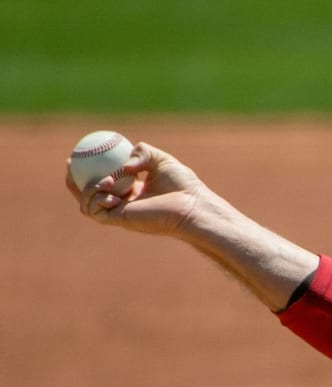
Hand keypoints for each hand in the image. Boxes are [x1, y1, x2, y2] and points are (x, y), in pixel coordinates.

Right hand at [66, 142, 203, 235]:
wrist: (192, 206)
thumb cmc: (183, 185)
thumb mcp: (161, 159)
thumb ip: (142, 152)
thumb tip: (125, 165)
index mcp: (131, 190)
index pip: (102, 180)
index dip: (87, 168)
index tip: (79, 152)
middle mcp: (123, 203)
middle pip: (87, 194)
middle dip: (73, 180)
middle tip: (71, 162)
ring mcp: (120, 213)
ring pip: (87, 204)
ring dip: (88, 188)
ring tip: (107, 179)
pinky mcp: (120, 221)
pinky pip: (94, 211)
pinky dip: (95, 198)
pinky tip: (110, 190)